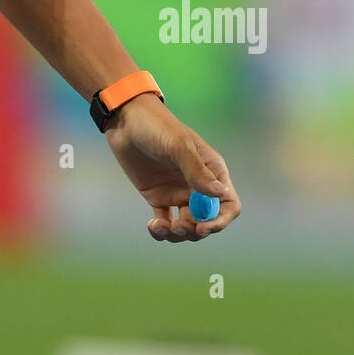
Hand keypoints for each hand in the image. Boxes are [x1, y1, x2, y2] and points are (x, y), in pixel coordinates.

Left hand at [103, 92, 240, 241]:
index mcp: (212, 171)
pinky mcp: (159, 197)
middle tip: (179, 227)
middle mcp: (198, 185)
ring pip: (187, 226)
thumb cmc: (156, 126)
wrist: (125, 120)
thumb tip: (220, 194)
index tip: (203, 228)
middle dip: (196, 230)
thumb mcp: (178, 145)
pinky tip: (153, 226)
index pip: (228, 204)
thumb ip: (196, 170)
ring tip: (161, 227)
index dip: (220, 220)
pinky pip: (166, 223)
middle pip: (208, 220)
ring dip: (178, 234)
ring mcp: (178, 193)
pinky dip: (161, 230)